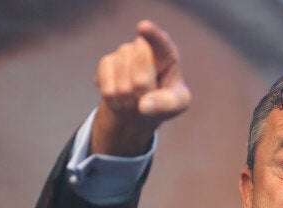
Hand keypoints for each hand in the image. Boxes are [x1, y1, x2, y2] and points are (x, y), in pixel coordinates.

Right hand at [91, 20, 190, 155]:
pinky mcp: (105, 62)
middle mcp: (144, 47)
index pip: (160, 42)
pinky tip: (120, 97)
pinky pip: (108, 89)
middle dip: (144, 99)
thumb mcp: (177, 104)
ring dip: (129, 102)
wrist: (141, 102)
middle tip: (147, 100)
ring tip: (135, 99)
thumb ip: (166, 104)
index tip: (143, 27)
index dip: (151, 34)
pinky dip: (115, 101)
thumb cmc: (165, 99)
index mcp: (167, 53)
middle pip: (140, 79)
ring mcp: (123, 52)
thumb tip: (144, 106)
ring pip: (123, 88)